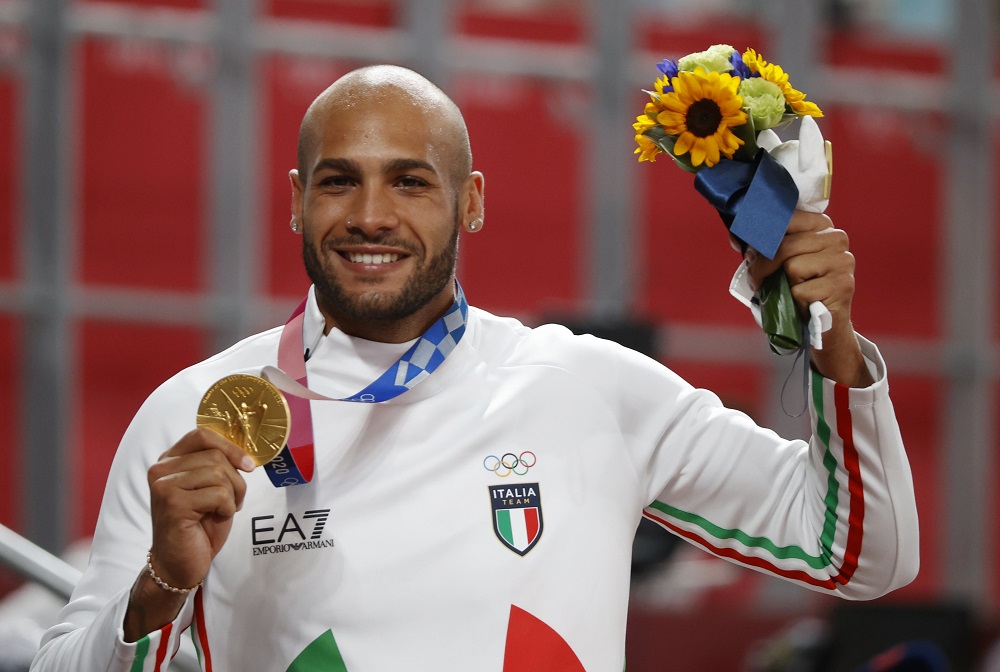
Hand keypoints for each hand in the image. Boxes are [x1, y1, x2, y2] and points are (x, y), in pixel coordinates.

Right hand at [124, 428, 254, 640]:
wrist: (179, 563)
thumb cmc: (198, 525)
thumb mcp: (210, 487)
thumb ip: (217, 464)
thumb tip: (246, 450)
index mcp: (169, 460)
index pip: (202, 435)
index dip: (230, 446)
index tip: (248, 464)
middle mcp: (160, 469)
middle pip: (216, 456)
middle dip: (236, 479)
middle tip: (234, 500)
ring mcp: (164, 486)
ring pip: (219, 474)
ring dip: (232, 495)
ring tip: (224, 510)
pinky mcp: (173, 504)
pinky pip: (218, 494)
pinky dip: (227, 508)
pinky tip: (216, 519)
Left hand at [745, 211, 872, 386]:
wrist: (823, 325)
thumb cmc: (799, 288)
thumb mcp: (779, 263)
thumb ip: (761, 246)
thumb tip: (735, 237)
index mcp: (822, 225)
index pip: (787, 219)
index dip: (763, 236)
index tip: (751, 251)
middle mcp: (836, 238)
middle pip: (786, 246)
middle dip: (763, 266)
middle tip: (757, 280)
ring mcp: (843, 261)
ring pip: (793, 267)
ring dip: (782, 285)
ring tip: (788, 292)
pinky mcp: (842, 285)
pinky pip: (801, 290)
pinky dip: (795, 301)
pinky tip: (804, 303)